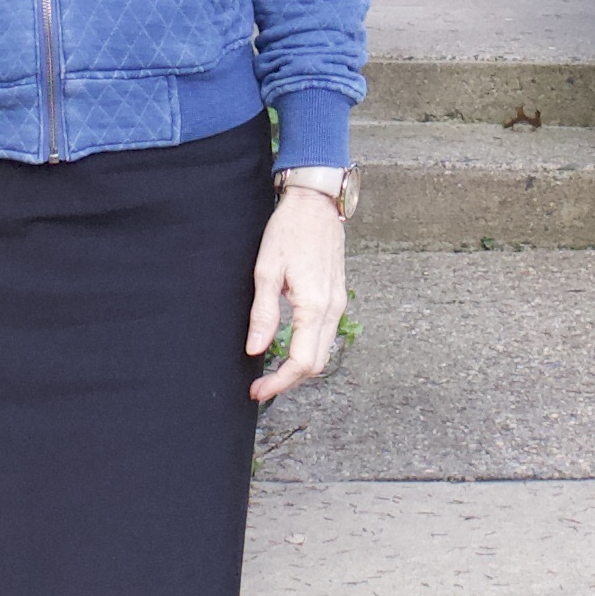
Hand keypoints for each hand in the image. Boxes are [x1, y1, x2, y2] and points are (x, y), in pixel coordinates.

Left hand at [246, 188, 347, 403]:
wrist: (315, 204)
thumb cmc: (289, 230)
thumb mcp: (267, 271)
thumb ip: (263, 314)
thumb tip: (256, 349)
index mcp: (314, 306)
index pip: (302, 362)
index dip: (280, 382)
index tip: (259, 391)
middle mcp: (332, 308)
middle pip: (316, 364)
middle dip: (289, 381)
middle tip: (262, 387)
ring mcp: (338, 303)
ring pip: (323, 351)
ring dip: (299, 367)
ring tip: (271, 371)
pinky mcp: (337, 296)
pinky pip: (325, 335)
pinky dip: (308, 349)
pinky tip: (288, 347)